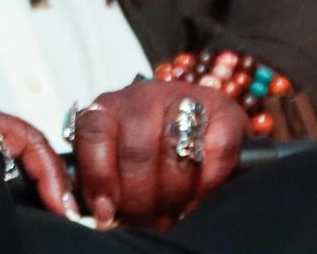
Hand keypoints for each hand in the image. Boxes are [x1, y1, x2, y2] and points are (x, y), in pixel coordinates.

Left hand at [70, 80, 246, 227]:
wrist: (204, 125)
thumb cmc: (150, 153)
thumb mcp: (116, 161)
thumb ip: (105, 182)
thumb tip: (104, 213)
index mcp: (108, 107)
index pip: (94, 135)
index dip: (100, 176)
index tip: (107, 210)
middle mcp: (142, 96)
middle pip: (136, 152)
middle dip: (141, 198)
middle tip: (148, 219)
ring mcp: (183, 97)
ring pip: (175, 152)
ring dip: (174, 194)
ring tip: (173, 211)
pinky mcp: (222, 108)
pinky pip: (217, 150)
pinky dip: (210, 180)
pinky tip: (202, 192)